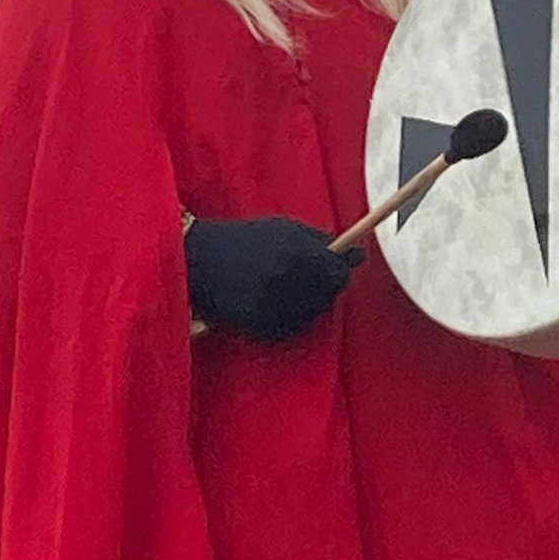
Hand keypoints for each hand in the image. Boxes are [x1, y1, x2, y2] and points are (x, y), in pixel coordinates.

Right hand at [184, 216, 363, 340]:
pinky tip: (272, 299)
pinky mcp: (263, 330)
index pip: (339, 274)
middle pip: (328, 295)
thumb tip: (360, 256)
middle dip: (323, 284)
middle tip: (305, 273)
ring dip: (308, 300)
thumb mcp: (285, 229)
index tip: (335, 265)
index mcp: (295, 253)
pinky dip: (291, 316)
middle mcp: (287, 283)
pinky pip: (294, 327)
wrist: (199, 263)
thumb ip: (322, 241)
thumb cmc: (247, 240)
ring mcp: (274, 309)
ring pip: (313, 313)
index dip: (339, 270)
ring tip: (283, 283)